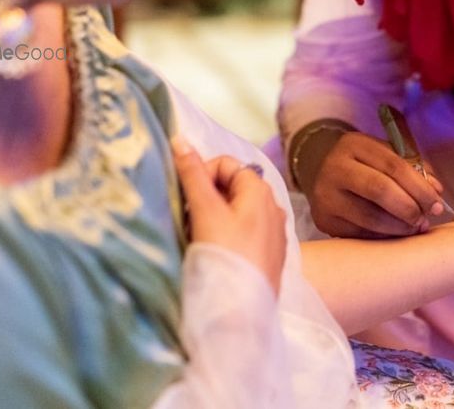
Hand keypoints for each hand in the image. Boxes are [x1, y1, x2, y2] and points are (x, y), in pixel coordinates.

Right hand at [173, 138, 286, 295]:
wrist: (243, 314)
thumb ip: (193, 175)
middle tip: (189, 222)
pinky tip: (214, 256)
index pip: (225, 163)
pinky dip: (225, 237)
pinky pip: (243, 234)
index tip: (185, 200)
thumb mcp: (205, 211)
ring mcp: (273, 234)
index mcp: (260, 190)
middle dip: (205, 199)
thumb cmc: (224, 256)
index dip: (201, 174)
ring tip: (198, 240)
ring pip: (235, 212)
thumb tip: (180, 139)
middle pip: (230, 187)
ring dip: (212, 219)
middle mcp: (273, 207)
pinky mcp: (269, 257)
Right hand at [307, 131, 445, 237]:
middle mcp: (336, 167)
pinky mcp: (324, 220)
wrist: (322, 175)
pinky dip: (384, 237)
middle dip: (410, 208)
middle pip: (380, 190)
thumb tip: (436, 190)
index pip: (394, 166)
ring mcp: (326, 195)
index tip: (437, 203)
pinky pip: (360, 234)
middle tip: (425, 219)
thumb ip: (413, 168)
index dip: (420, 187)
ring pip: (370, 217)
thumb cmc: (364, 165)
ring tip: (414, 228)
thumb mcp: (385, 155)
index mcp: (355, 145)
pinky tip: (395, 233)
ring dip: (399, 227)